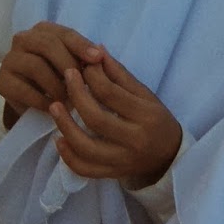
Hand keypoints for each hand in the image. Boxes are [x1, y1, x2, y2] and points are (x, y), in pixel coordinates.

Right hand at [0, 21, 102, 117]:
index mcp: (43, 31)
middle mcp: (23, 39)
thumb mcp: (76, 68)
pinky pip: (25, 89)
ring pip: (36, 66)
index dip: (82, 46)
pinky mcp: (2, 82)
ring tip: (70, 100)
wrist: (37, 106)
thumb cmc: (61, 82)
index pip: (64, 34)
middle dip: (69, 65)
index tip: (98, 59)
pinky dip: (44, 101)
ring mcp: (10, 60)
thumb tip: (99, 55)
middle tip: (82, 84)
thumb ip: (86, 60)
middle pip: (48, 45)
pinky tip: (54, 109)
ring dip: (57, 86)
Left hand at [49, 53, 182, 185]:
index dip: (92, 76)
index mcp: (146, 116)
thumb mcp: (145, 95)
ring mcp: (123, 160)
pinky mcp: (113, 173)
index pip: (111, 94)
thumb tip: (96, 50)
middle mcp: (135, 140)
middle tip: (66, 78)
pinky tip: (60, 139)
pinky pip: (86, 169)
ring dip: (65, 127)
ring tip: (54, 107)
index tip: (82, 66)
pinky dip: (69, 157)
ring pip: (87, 148)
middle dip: (76, 95)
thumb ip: (119, 75)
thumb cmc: (156, 120)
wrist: (168, 156)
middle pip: (96, 119)